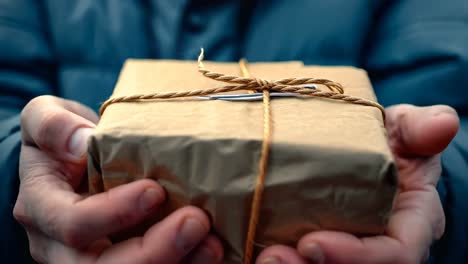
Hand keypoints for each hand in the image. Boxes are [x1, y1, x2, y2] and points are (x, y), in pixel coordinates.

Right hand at [13, 96, 222, 263]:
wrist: (68, 164)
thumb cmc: (61, 141)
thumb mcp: (45, 117)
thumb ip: (53, 124)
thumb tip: (81, 141)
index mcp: (43, 209)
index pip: (73, 224)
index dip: (114, 213)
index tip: (155, 189)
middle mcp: (61, 246)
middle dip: (153, 252)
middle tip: (196, 223)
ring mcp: (89, 259)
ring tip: (212, 245)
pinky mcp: (121, 258)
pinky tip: (210, 250)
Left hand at [256, 104, 458, 263]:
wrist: (366, 151)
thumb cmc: (390, 144)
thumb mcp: (406, 131)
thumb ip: (419, 129)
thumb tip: (442, 123)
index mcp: (407, 224)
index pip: (394, 255)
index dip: (355, 257)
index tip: (311, 243)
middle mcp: (378, 244)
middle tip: (272, 258)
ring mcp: (346, 246)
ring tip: (258, 257)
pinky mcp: (315, 243)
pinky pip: (300, 257)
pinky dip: (270, 256)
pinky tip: (246, 249)